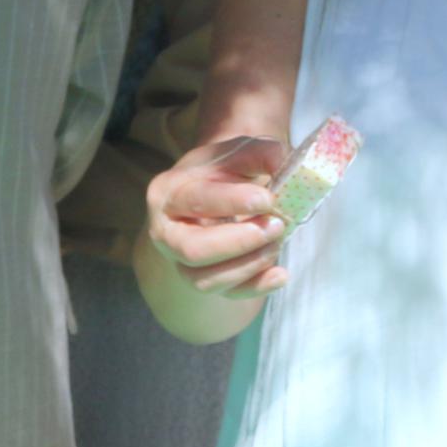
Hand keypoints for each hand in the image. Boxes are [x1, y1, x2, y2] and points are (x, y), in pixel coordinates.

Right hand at [147, 134, 291, 295]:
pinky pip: (227, 294)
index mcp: (167, 193)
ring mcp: (182, 263)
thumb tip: (277, 161)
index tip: (267, 198)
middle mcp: (166, 233)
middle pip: (192, 250)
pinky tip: (280, 274)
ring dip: (249, 264)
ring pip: (206, 279)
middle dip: (239, 241)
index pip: (195, 200)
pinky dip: (256, 287)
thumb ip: (258, 152)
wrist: (220, 192)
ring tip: (277, 241)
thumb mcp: (239, 151)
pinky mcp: (205, 280)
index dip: (231, 201)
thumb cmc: (225, 171)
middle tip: (276, 225)